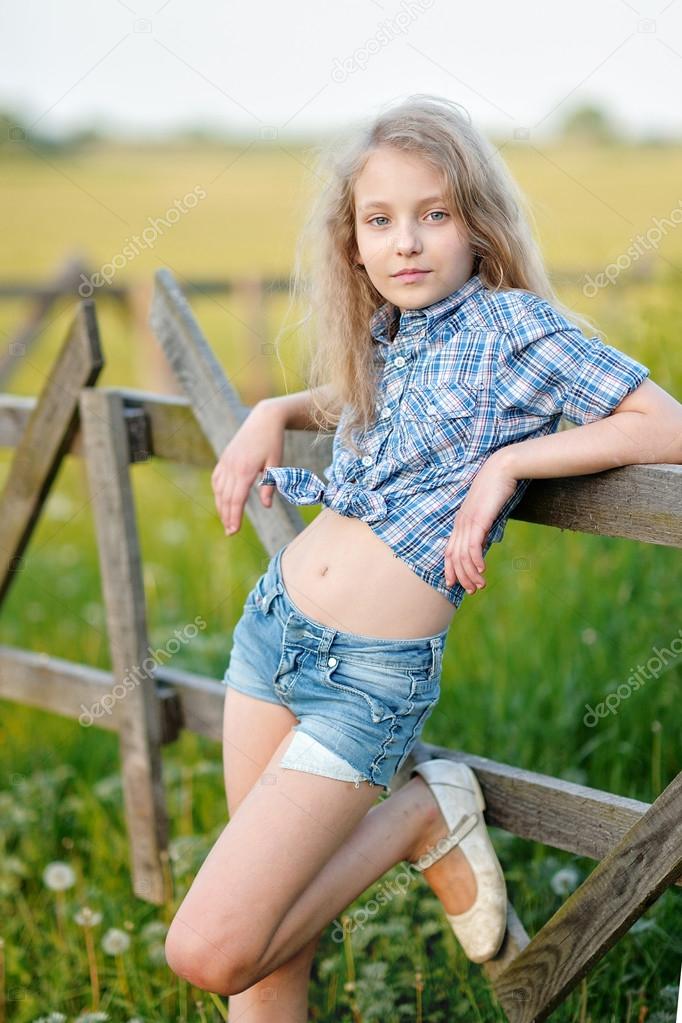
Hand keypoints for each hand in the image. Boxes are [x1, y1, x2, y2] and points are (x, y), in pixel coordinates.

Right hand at [211, 399, 285, 534]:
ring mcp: (226, 462)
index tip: (234, 530)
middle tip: (230, 532)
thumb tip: (266, 506)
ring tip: (226, 521)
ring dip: (221, 507)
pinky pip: (216, 479)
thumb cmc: (273, 442)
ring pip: (219, 490)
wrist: (263, 419)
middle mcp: (232, 467)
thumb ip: (270, 486)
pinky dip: (217, 492)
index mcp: (246, 470)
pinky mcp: (224, 458)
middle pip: (226, 498)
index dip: (235, 517)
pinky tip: (221, 501)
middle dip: (227, 517)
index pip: (237, 499)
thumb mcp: (276, 464)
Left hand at [444, 452, 518, 593]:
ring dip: (470, 573)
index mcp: (461, 521)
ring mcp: (468, 521)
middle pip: (454, 556)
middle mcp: (460, 523)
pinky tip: (483, 570)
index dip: (450, 568)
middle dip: (462, 577)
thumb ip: (482, 527)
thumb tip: (483, 542)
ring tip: (480, 586)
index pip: (449, 550)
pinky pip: (473, 545)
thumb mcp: (487, 512)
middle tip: (472, 591)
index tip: (454, 584)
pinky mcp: (478, 519)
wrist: (503, 468)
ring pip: (462, 555)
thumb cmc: (497, 488)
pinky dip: (476, 560)